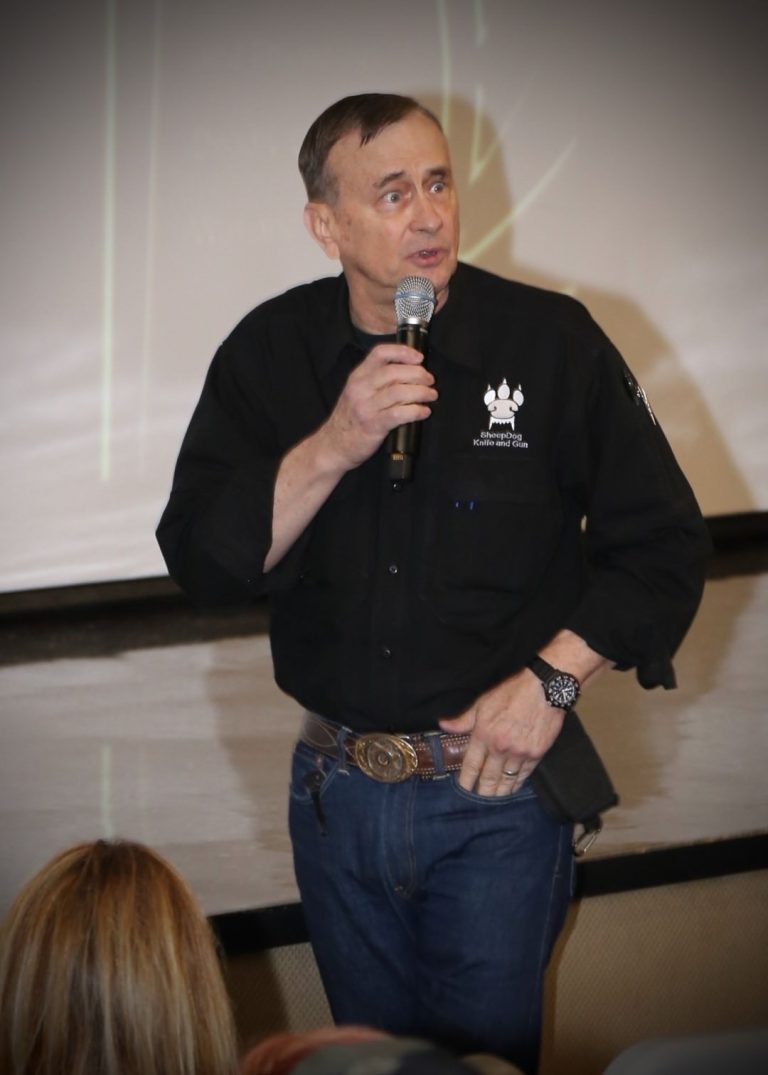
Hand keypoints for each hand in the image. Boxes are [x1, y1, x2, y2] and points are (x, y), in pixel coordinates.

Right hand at [320, 343, 436, 469]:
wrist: (333, 445)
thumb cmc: (350, 419)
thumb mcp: (357, 392)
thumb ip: (376, 380)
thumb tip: (409, 372)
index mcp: (357, 376)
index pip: (380, 353)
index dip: (402, 352)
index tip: (419, 358)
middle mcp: (360, 389)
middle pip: (394, 372)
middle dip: (418, 374)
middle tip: (430, 380)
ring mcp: (366, 407)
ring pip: (399, 392)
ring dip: (421, 392)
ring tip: (431, 395)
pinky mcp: (373, 425)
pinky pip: (399, 414)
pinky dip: (416, 411)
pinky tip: (424, 412)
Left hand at [439, 670, 564, 796]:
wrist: (544, 689)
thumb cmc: (512, 693)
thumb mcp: (483, 703)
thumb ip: (463, 719)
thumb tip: (443, 725)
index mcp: (484, 734)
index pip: (471, 765)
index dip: (466, 780)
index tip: (464, 789)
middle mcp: (500, 747)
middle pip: (488, 778)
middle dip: (482, 792)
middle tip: (478, 802)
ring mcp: (519, 753)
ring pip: (506, 780)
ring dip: (499, 792)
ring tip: (494, 799)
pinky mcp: (536, 754)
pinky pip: (524, 775)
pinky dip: (517, 784)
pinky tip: (512, 788)